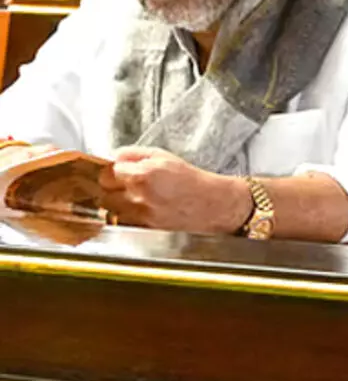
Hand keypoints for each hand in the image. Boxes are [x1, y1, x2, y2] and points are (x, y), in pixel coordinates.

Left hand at [99, 147, 249, 234]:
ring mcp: (141, 213)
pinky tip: (140, 207)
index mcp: (144, 174)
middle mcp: (140, 195)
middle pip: (104, 192)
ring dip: (115, 201)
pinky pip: (123, 219)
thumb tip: (114, 156)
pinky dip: (126, 213)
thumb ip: (135, 153)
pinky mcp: (144, 226)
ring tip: (131, 196)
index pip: (108, 172)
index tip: (114, 171)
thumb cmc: (191, 179)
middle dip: (110, 187)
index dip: (111, 171)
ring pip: (110, 208)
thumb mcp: (164, 156)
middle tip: (121, 183)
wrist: (211, 204)